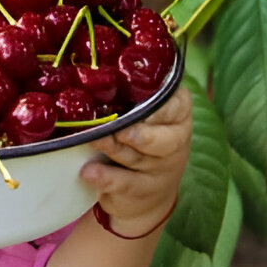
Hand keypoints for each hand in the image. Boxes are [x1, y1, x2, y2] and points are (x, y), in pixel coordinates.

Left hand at [81, 86, 191, 236]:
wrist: (145, 194)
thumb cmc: (141, 137)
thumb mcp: (144, 115)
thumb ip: (131, 96)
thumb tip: (95, 73)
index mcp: (177, 116)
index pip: (176, 106)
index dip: (158, 105)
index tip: (139, 99)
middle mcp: (174, 142)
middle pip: (164, 140)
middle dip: (140, 133)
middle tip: (120, 129)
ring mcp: (159, 170)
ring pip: (138, 158)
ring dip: (113, 148)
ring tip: (93, 139)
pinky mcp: (142, 191)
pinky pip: (124, 183)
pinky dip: (105, 177)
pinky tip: (89, 172)